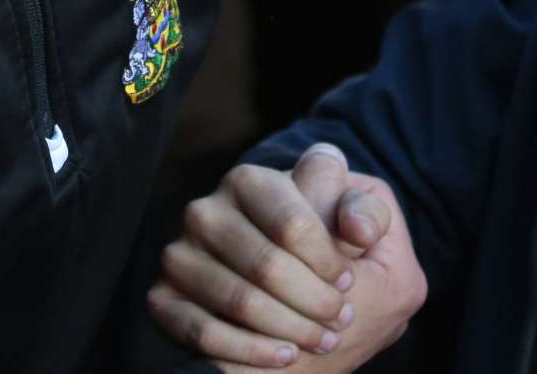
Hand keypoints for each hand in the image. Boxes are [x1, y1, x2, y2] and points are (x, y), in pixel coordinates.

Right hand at [148, 144, 426, 371]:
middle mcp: (209, 208)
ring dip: (288, 329)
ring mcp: (181, 252)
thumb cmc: (337, 268)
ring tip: (320, 340)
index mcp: (256, 179)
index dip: (328, 258)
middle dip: (312, 301)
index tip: (348, 279)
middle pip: (267, 263)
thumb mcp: (372, 236)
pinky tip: (284, 356)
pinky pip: (202, 331)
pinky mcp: (164, 297)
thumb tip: (355, 228)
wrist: (297, 324)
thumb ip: (371, 216)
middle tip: (340, 319)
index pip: (293, 221)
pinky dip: (251, 351)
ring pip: (239, 299)